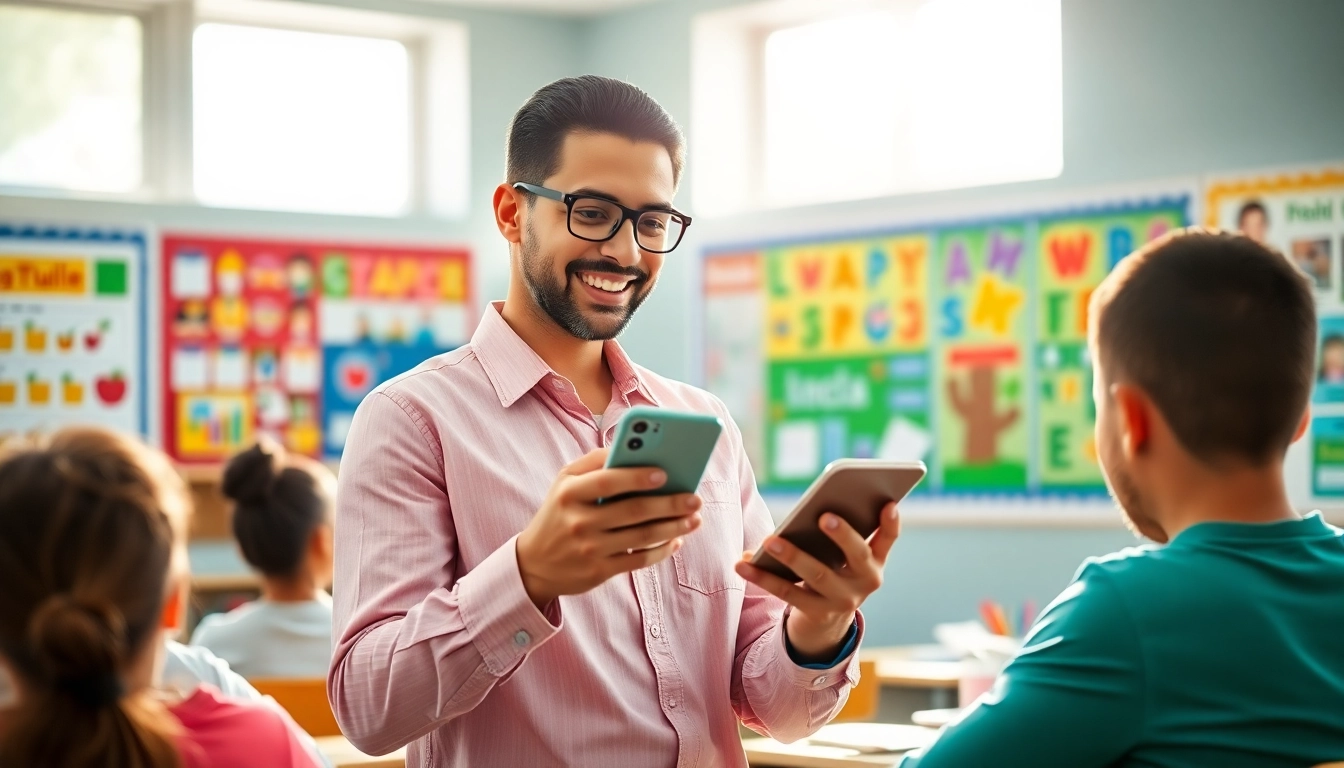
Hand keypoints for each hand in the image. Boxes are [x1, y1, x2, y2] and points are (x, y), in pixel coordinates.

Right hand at [517, 448, 703, 607]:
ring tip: (694, 519)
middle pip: (633, 510)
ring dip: (673, 527)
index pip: (608, 481)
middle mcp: (579, 521)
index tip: (665, 473)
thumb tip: (632, 448)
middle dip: (669, 504)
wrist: (534, 563)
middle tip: (695, 498)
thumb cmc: (559, 512)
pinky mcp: (599, 571)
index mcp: (570, 493)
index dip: (637, 477)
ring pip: (641, 536)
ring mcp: (589, 548)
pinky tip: (677, 540)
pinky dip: (662, 550)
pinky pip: (638, 559)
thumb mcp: (564, 483)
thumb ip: (594, 462)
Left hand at [735, 503, 899, 660]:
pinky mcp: (816, 612)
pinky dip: (762, 577)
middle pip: (857, 554)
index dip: (891, 523)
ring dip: (792, 556)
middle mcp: (866, 581)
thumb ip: (838, 533)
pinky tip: (742, 563)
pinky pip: (787, 592)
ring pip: (818, 575)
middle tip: (824, 516)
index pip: (888, 538)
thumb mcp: (842, 556)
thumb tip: (812, 507)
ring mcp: (843, 600)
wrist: (826, 621)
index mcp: (875, 561)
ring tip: (769, 541)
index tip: (889, 502)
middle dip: (843, 534)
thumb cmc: (832, 570)